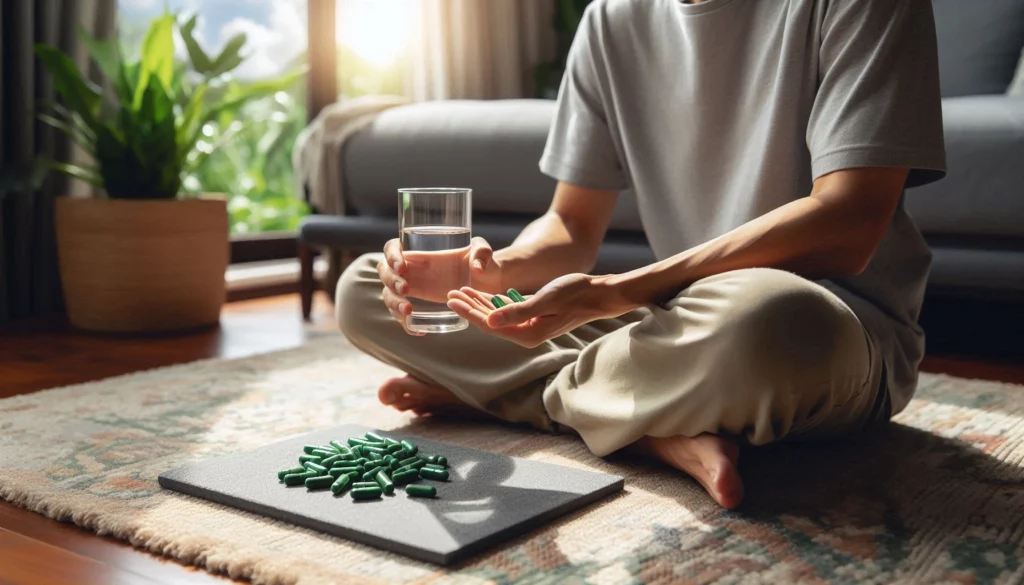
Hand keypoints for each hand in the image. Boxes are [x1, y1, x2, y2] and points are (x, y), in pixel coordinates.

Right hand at [378, 236, 501, 335]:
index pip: (392, 248)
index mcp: (421, 253)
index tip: (402, 267)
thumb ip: (482, 254)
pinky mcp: (420, 306)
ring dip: (393, 303)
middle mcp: (412, 270)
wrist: (489, 283)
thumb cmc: (482, 262)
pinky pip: (402, 315)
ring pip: (389, 295)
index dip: (391, 256)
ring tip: (408, 311)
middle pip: (385, 272)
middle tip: (406, 290)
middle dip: (391, 281)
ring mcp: (414, 289)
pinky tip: (418, 331)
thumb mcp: (484, 251)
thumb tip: (476, 269)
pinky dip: (405, 324)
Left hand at [446, 273, 629, 347]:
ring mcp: (532, 326)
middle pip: (491, 322)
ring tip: (462, 291)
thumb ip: (517, 312)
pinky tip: (485, 294)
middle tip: (450, 293)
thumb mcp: (544, 300)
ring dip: (480, 303)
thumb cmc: (575, 293)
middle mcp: (527, 334)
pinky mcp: (536, 316)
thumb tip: (489, 323)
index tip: (452, 299)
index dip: (469, 312)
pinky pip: (510, 310)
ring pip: (499, 316)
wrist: (599, 293)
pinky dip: (496, 302)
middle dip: (470, 308)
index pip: (490, 325)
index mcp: (527, 334)